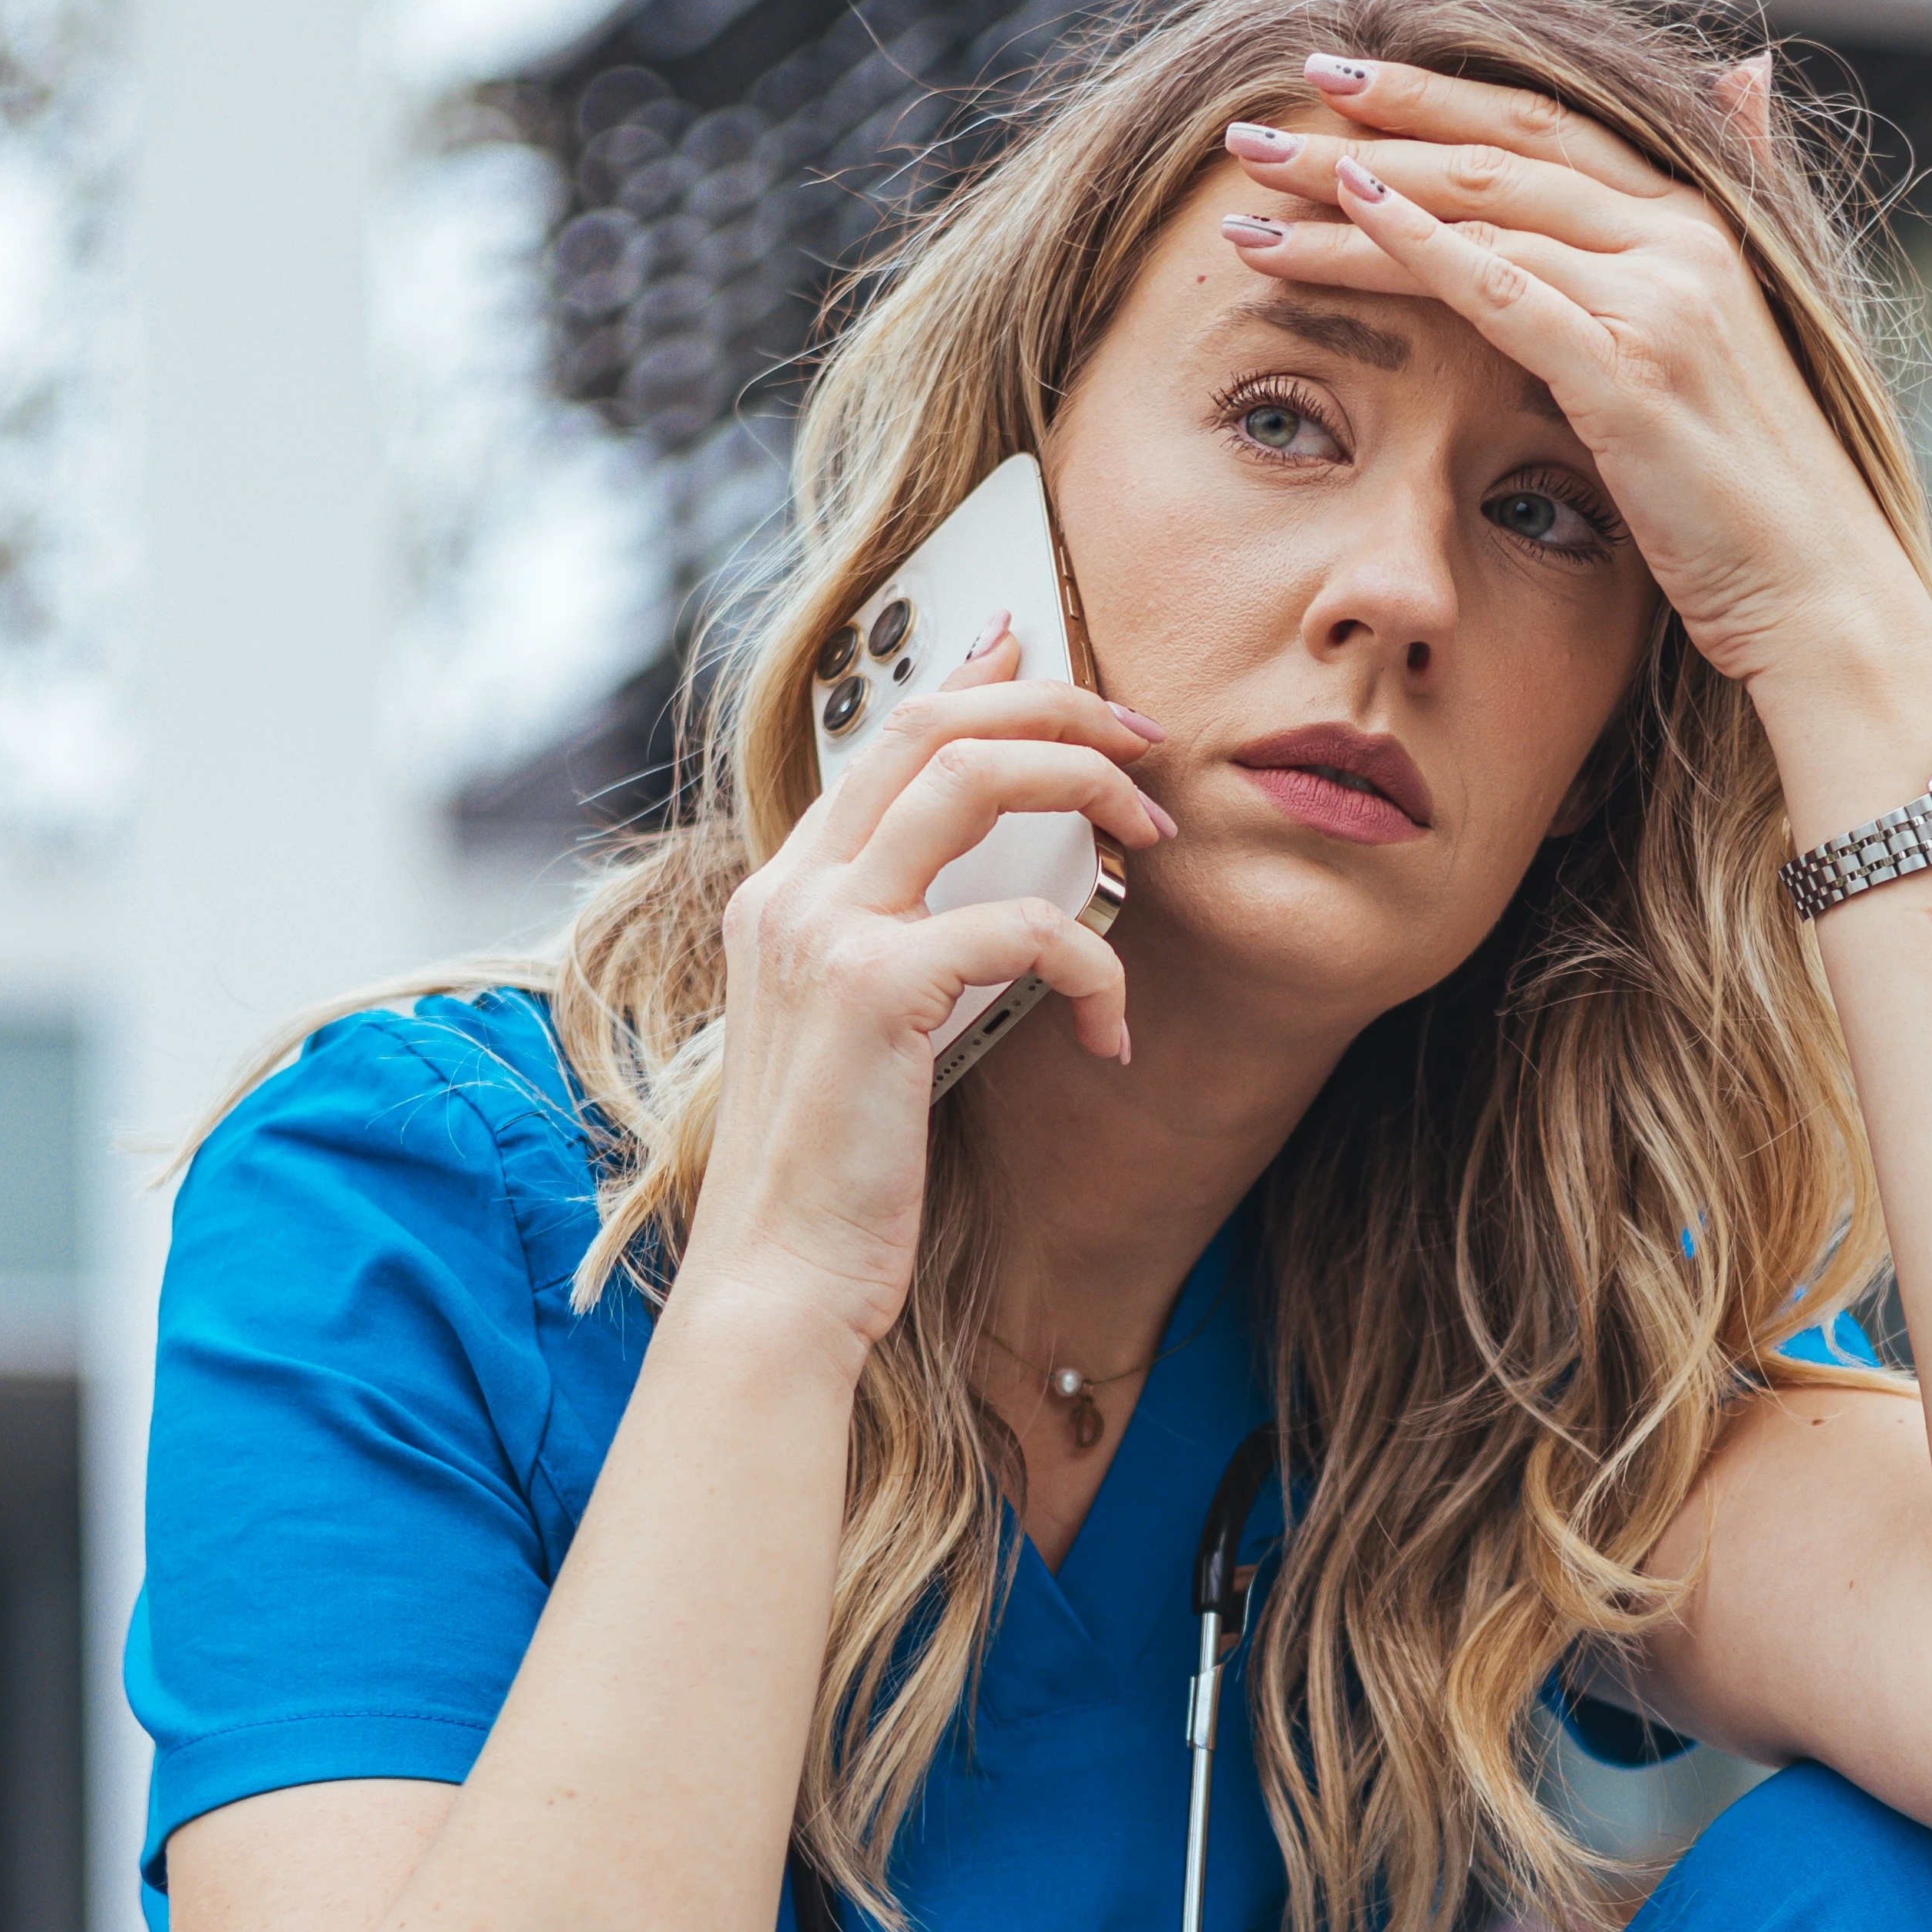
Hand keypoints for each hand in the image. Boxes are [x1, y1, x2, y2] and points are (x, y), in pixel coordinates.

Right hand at [684, 620, 1175, 1349]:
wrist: (780, 1279)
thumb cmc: (836, 1179)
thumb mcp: (862, 1038)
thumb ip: (905, 952)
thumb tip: (995, 899)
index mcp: (781, 895)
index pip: (883, 736)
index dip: (975, 679)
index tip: (1043, 652)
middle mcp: (791, 892)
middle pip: (932, 722)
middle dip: (1054, 706)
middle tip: (1144, 740)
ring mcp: (825, 930)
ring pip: (976, 777)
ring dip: (1086, 784)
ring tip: (1151, 835)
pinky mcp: (877, 989)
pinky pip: (1027, 928)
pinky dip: (1095, 973)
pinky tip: (1112, 1039)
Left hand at [1220, 53, 1931, 725]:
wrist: (1822, 595)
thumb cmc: (1752, 494)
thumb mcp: (1719, 351)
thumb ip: (1681, 246)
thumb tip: (1739, 83)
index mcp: (1699, 221)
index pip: (1542, 125)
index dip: (1433, 90)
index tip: (1332, 75)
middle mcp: (1683, 238)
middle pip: (1497, 148)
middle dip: (1369, 123)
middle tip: (1255, 125)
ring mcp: (1661, 300)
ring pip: (1479, 213)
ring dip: (1351, 196)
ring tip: (1251, 196)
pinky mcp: (1632, 373)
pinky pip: (1503, 290)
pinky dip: (1417, 245)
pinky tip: (1341, 221)